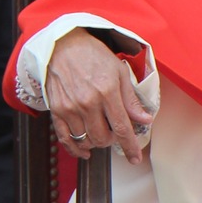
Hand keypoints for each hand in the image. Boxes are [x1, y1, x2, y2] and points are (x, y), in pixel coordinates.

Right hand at [46, 28, 154, 164]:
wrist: (63, 45)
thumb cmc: (93, 55)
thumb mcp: (119, 71)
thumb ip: (130, 99)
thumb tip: (145, 119)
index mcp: (107, 92)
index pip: (122, 128)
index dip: (130, 147)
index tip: (135, 158)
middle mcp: (87, 102)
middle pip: (102, 139)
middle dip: (112, 141)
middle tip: (114, 132)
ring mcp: (70, 108)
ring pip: (85, 141)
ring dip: (95, 142)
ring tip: (99, 131)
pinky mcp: (56, 110)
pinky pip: (65, 139)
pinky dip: (75, 148)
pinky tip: (84, 150)